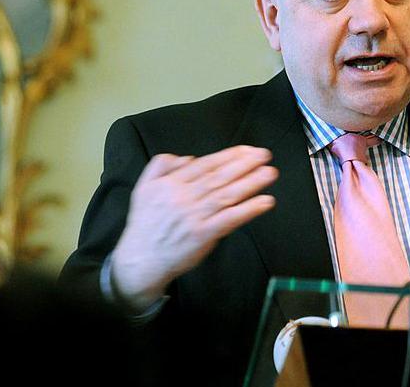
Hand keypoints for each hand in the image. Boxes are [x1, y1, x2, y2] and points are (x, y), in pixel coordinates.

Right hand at [111, 145, 278, 309]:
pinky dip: (248, 209)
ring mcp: (194, 216)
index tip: (248, 150)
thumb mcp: (144, 188)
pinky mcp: (203, 235)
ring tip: (269, 172)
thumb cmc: (146, 225)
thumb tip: (188, 158)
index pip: (205, 164)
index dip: (229, 156)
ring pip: (227, 194)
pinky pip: (229, 219)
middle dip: (244, 164)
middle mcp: (183, 197)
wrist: (140, 260)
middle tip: (264, 155)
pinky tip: (264, 201)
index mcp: (170, 184)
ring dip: (251, 182)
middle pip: (219, 176)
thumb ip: (161, 166)